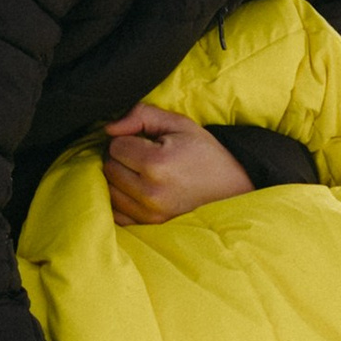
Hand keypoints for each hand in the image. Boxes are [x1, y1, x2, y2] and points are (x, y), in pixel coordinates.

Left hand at [102, 104, 256, 228]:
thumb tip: (109, 129)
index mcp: (156, 163)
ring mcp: (149, 212)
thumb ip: (141, 115)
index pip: (115, 146)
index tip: (145, 141)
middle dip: (121, 157)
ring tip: (140, 172)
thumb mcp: (179, 123)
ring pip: (109, 189)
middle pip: (109, 168)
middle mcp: (150, 191)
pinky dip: (120, 199)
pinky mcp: (149, 224)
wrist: (231, 186)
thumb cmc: (203, 152)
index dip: (127, 139)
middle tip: (142, 155)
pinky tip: (136, 190)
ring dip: (118, 178)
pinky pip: (116, 212)